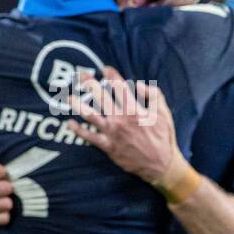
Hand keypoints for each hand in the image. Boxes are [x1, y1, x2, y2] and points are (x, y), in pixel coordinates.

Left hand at [68, 65, 179, 186]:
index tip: (105, 68)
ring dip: (78, 105)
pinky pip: (90, 137)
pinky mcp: (109, 146)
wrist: (161, 165)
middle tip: (81, 75)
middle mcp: (121, 119)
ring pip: (90, 116)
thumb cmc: (163, 137)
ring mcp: (113, 133)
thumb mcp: (164, 113)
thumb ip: (154, 95)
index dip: (111, 75)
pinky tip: (70, 124)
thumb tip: (139, 84)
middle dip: (90, 84)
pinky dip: (79, 131)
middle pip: (101, 97)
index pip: (120, 87)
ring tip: (69, 97)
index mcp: (135, 110)